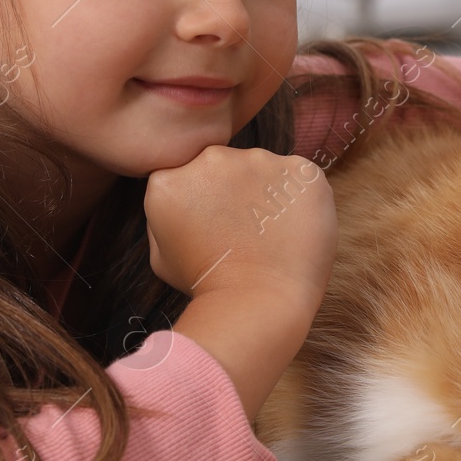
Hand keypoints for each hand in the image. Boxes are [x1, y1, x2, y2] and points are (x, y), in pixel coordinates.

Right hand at [144, 145, 336, 305]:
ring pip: (262, 168)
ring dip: (266, 192)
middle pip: (225, 165)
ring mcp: (257, 160)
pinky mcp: (298, 170)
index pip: (187, 174)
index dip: (203, 200)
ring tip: (270, 233)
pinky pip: (299, 177)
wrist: (258, 302)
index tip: (215, 225)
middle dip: (234, 190)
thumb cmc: (208, 286)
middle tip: (244, 231)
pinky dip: (299, 198)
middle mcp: (211, 159)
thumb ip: (165, 217)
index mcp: (170, 179)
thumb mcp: (161, 255)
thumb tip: (181, 202)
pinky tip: (293, 228)